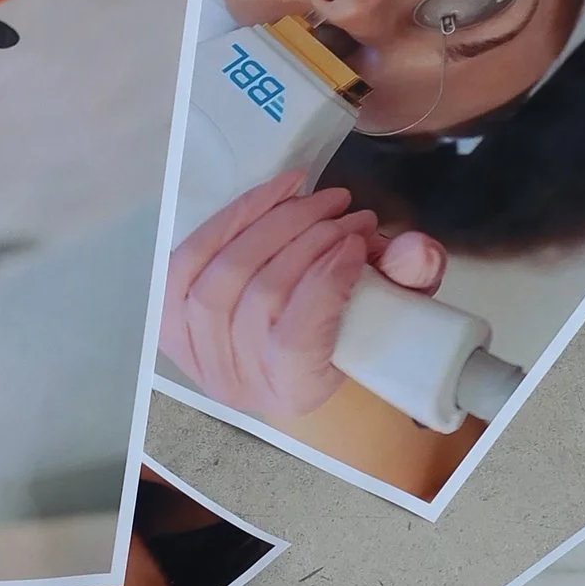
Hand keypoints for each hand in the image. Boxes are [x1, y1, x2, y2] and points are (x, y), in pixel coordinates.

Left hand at [162, 171, 446, 420]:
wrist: (300, 354)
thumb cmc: (348, 331)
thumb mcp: (395, 309)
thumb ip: (411, 279)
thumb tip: (414, 248)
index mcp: (291, 391)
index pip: (294, 338)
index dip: (325, 280)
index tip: (361, 240)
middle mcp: (236, 380)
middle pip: (259, 295)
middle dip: (306, 237)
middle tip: (345, 209)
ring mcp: (196, 352)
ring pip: (223, 273)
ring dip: (274, 221)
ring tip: (315, 199)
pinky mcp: (170, 318)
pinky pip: (191, 258)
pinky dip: (233, 217)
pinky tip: (272, 194)